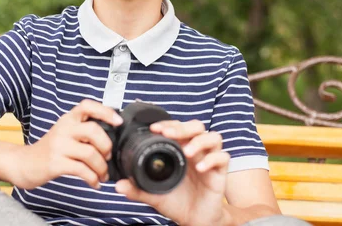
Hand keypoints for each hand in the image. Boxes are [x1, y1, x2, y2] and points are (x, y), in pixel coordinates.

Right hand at [9, 99, 122, 189]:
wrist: (24, 163)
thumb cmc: (50, 149)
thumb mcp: (65, 133)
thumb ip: (84, 130)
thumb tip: (112, 136)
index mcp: (68, 119)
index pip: (87, 106)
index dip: (105, 111)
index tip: (118, 122)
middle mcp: (63, 129)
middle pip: (93, 130)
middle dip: (106, 146)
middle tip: (108, 156)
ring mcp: (58, 146)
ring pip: (90, 153)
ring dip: (101, 167)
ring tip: (102, 174)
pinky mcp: (55, 163)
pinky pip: (81, 170)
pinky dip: (93, 178)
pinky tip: (94, 183)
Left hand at [115, 120, 229, 225]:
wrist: (193, 220)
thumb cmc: (176, 202)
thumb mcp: (154, 195)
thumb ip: (137, 189)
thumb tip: (118, 185)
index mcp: (180, 150)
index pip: (177, 127)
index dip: (168, 124)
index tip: (155, 128)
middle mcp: (196, 151)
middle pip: (196, 126)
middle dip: (182, 127)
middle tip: (168, 134)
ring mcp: (209, 159)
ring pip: (213, 137)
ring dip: (200, 141)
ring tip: (187, 152)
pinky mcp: (220, 172)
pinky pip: (223, 158)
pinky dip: (212, 159)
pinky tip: (201, 168)